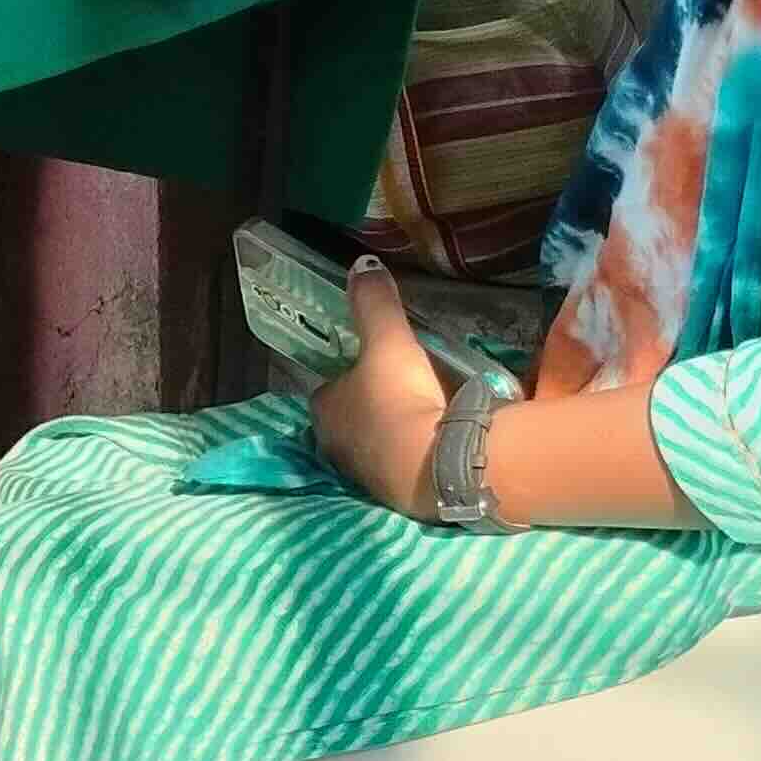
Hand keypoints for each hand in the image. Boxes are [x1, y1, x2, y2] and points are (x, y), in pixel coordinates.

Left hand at [308, 258, 451, 520]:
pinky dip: (414, 456)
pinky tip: (437, 444)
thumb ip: (374, 303)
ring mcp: (364, 476)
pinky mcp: (397, 497)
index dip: (347, 377)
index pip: (328, 390)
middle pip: (349, 420)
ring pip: (374, 446)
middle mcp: (334, 447)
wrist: (436, 467)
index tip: (372, 368)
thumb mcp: (389, 342)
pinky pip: (401, 469)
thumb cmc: (399, 400)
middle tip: (402, 390)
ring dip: (393, 433)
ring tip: (424, 414)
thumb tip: (362, 263)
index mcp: (323, 411)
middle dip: (370, 408)